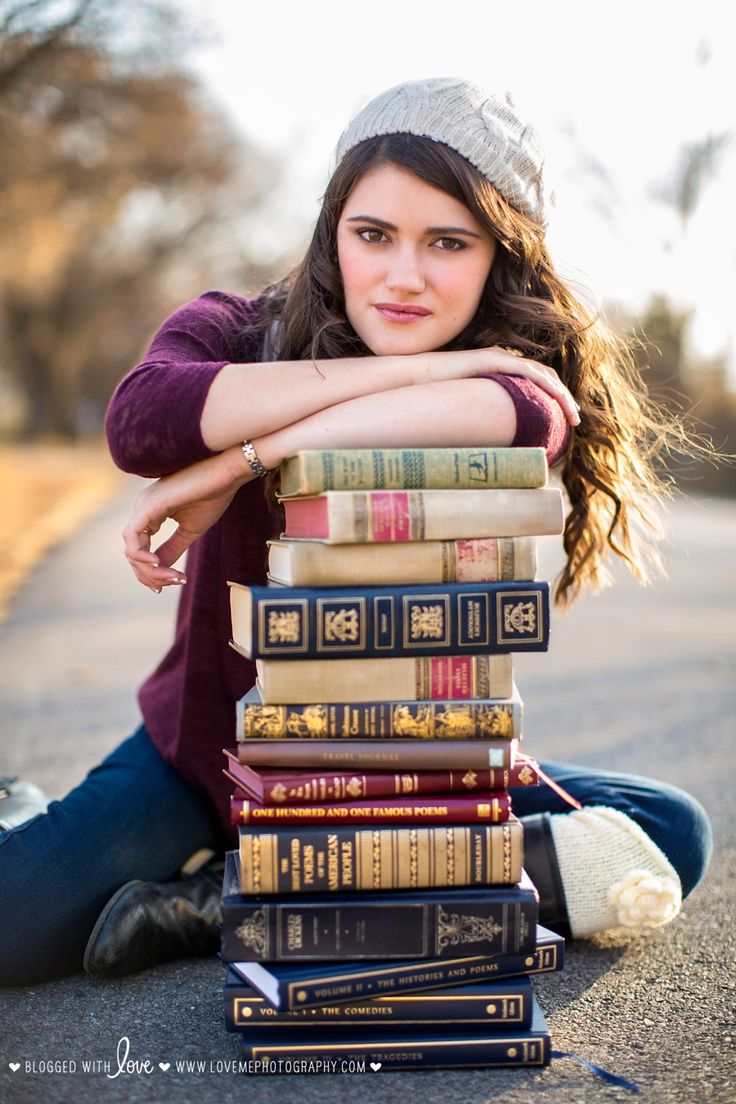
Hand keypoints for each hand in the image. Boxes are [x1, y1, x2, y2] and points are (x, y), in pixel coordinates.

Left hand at [122, 447, 250, 591]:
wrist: (226, 473)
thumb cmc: (212, 496)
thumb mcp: (190, 531)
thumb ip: (172, 549)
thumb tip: (161, 570)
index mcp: (150, 514)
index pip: (140, 549)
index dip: (151, 572)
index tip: (175, 582)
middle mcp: (141, 509)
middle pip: (133, 553)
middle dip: (151, 575)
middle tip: (176, 582)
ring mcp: (142, 507)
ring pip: (131, 549)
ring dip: (149, 571)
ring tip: (173, 577)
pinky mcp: (147, 506)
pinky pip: (133, 538)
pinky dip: (143, 556)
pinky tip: (159, 565)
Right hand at [418, 346, 579, 425]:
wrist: (415, 378)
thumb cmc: (434, 394)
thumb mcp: (466, 405)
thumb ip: (482, 413)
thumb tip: (489, 440)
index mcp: (498, 369)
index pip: (534, 381)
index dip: (552, 397)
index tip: (563, 417)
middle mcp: (502, 359)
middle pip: (544, 377)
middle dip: (563, 397)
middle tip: (575, 418)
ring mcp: (499, 357)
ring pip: (542, 374)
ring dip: (561, 394)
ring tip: (572, 414)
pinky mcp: (494, 360)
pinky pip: (528, 372)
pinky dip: (546, 385)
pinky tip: (558, 399)